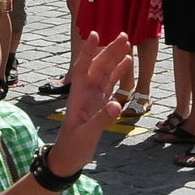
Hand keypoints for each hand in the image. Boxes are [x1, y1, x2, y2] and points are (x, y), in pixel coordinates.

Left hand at [49, 30, 133, 173]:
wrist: (67, 159)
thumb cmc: (72, 148)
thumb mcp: (86, 135)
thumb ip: (101, 120)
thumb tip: (116, 105)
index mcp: (78, 97)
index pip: (82, 69)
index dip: (88, 52)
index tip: (95, 34)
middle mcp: (85, 94)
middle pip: (97, 67)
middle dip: (109, 50)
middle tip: (125, 35)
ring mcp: (93, 98)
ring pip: (105, 73)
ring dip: (115, 58)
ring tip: (127, 43)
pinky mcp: (100, 105)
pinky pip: (110, 84)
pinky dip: (118, 73)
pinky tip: (126, 62)